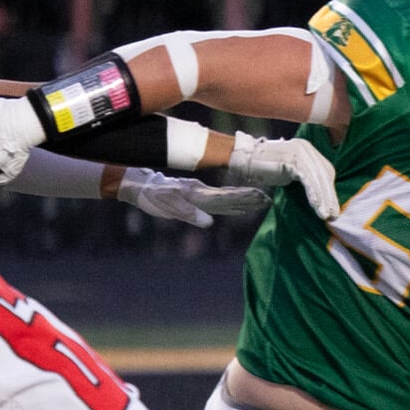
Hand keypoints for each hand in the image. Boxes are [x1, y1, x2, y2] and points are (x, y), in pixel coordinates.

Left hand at [115, 169, 271, 228]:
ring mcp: (201, 193)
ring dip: (244, 198)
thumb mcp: (168, 207)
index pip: (226, 197)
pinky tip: (239, 204)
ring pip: (227, 196)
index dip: (244, 198)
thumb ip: (189, 214)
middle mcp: (202, 192)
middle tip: (269, 200)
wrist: (141, 186)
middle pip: (230, 195)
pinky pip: (219, 199)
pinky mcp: (197, 195)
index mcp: (198, 194)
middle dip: (250, 198)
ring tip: (261, 200)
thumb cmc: (153, 198)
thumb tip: (209, 223)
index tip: (261, 198)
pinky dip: (232, 201)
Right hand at [226, 132, 340, 219]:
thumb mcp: (289, 171)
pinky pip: (307, 179)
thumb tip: (319, 195)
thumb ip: (304, 177)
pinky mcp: (293, 158)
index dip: (330, 191)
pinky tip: (317, 207)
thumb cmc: (264, 168)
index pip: (325, 172)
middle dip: (330, 197)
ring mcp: (300, 152)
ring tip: (326, 215)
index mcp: (308, 150)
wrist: (243, 159)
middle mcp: (306, 148)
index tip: (333, 208)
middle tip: (334, 216)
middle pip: (324, 175)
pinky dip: (313, 194)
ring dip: (323, 199)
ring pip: (317, 178)